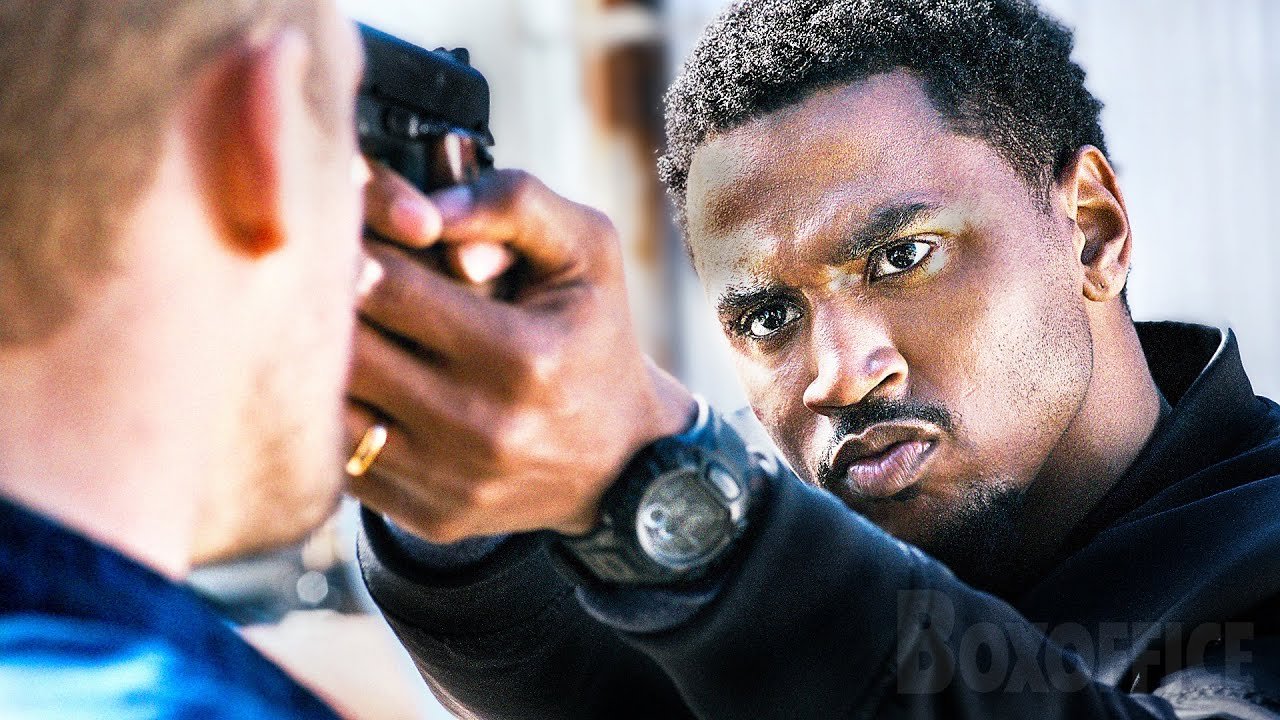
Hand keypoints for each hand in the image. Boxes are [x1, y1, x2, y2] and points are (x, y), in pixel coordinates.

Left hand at [346, 167, 694, 541]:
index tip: (341, 226)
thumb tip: (428, 209)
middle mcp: (484, 429)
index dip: (352, 246)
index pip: (389, 288)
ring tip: (322, 326)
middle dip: (325, 303)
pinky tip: (350, 385)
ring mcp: (452, 482)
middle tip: (314, 271)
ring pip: (332, 411)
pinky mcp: (429, 516)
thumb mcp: (587, 253)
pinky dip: (335, 418)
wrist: (622, 459)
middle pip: (348, 351)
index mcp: (524, 356)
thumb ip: (516, 203)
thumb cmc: (594, 336)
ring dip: (318, 362)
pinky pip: (343, 460)